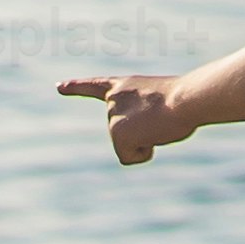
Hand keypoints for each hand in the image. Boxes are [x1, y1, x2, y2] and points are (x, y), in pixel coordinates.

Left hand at [59, 73, 196, 164]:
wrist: (185, 99)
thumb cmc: (183, 100)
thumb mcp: (160, 102)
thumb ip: (147, 117)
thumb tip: (149, 139)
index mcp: (123, 86)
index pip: (94, 86)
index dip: (75, 87)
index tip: (58, 87)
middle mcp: (112, 100)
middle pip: (122, 133)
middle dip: (142, 133)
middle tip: (160, 118)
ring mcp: (112, 117)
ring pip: (128, 146)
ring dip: (147, 141)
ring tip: (159, 123)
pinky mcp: (117, 134)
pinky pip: (130, 157)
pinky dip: (144, 153)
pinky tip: (154, 135)